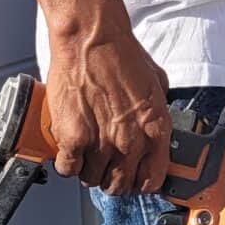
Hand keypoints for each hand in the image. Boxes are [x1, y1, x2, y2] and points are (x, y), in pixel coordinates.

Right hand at [42, 11, 174, 196]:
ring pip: (92, 180)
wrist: (90, 38)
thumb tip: (155, 125)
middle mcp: (130, 141)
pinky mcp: (72, 139)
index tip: (134, 179)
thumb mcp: (156, 82)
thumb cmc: (120, 53)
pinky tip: (69, 149)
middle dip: (112, 180)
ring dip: (88, 170)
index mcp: (155, 128)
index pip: (152, 179)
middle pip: (120, 185)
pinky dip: (67, 163)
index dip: (141, 182)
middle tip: (105, 169)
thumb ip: (157, 109)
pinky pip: (68, 169)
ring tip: (86, 153)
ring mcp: (101, 143)